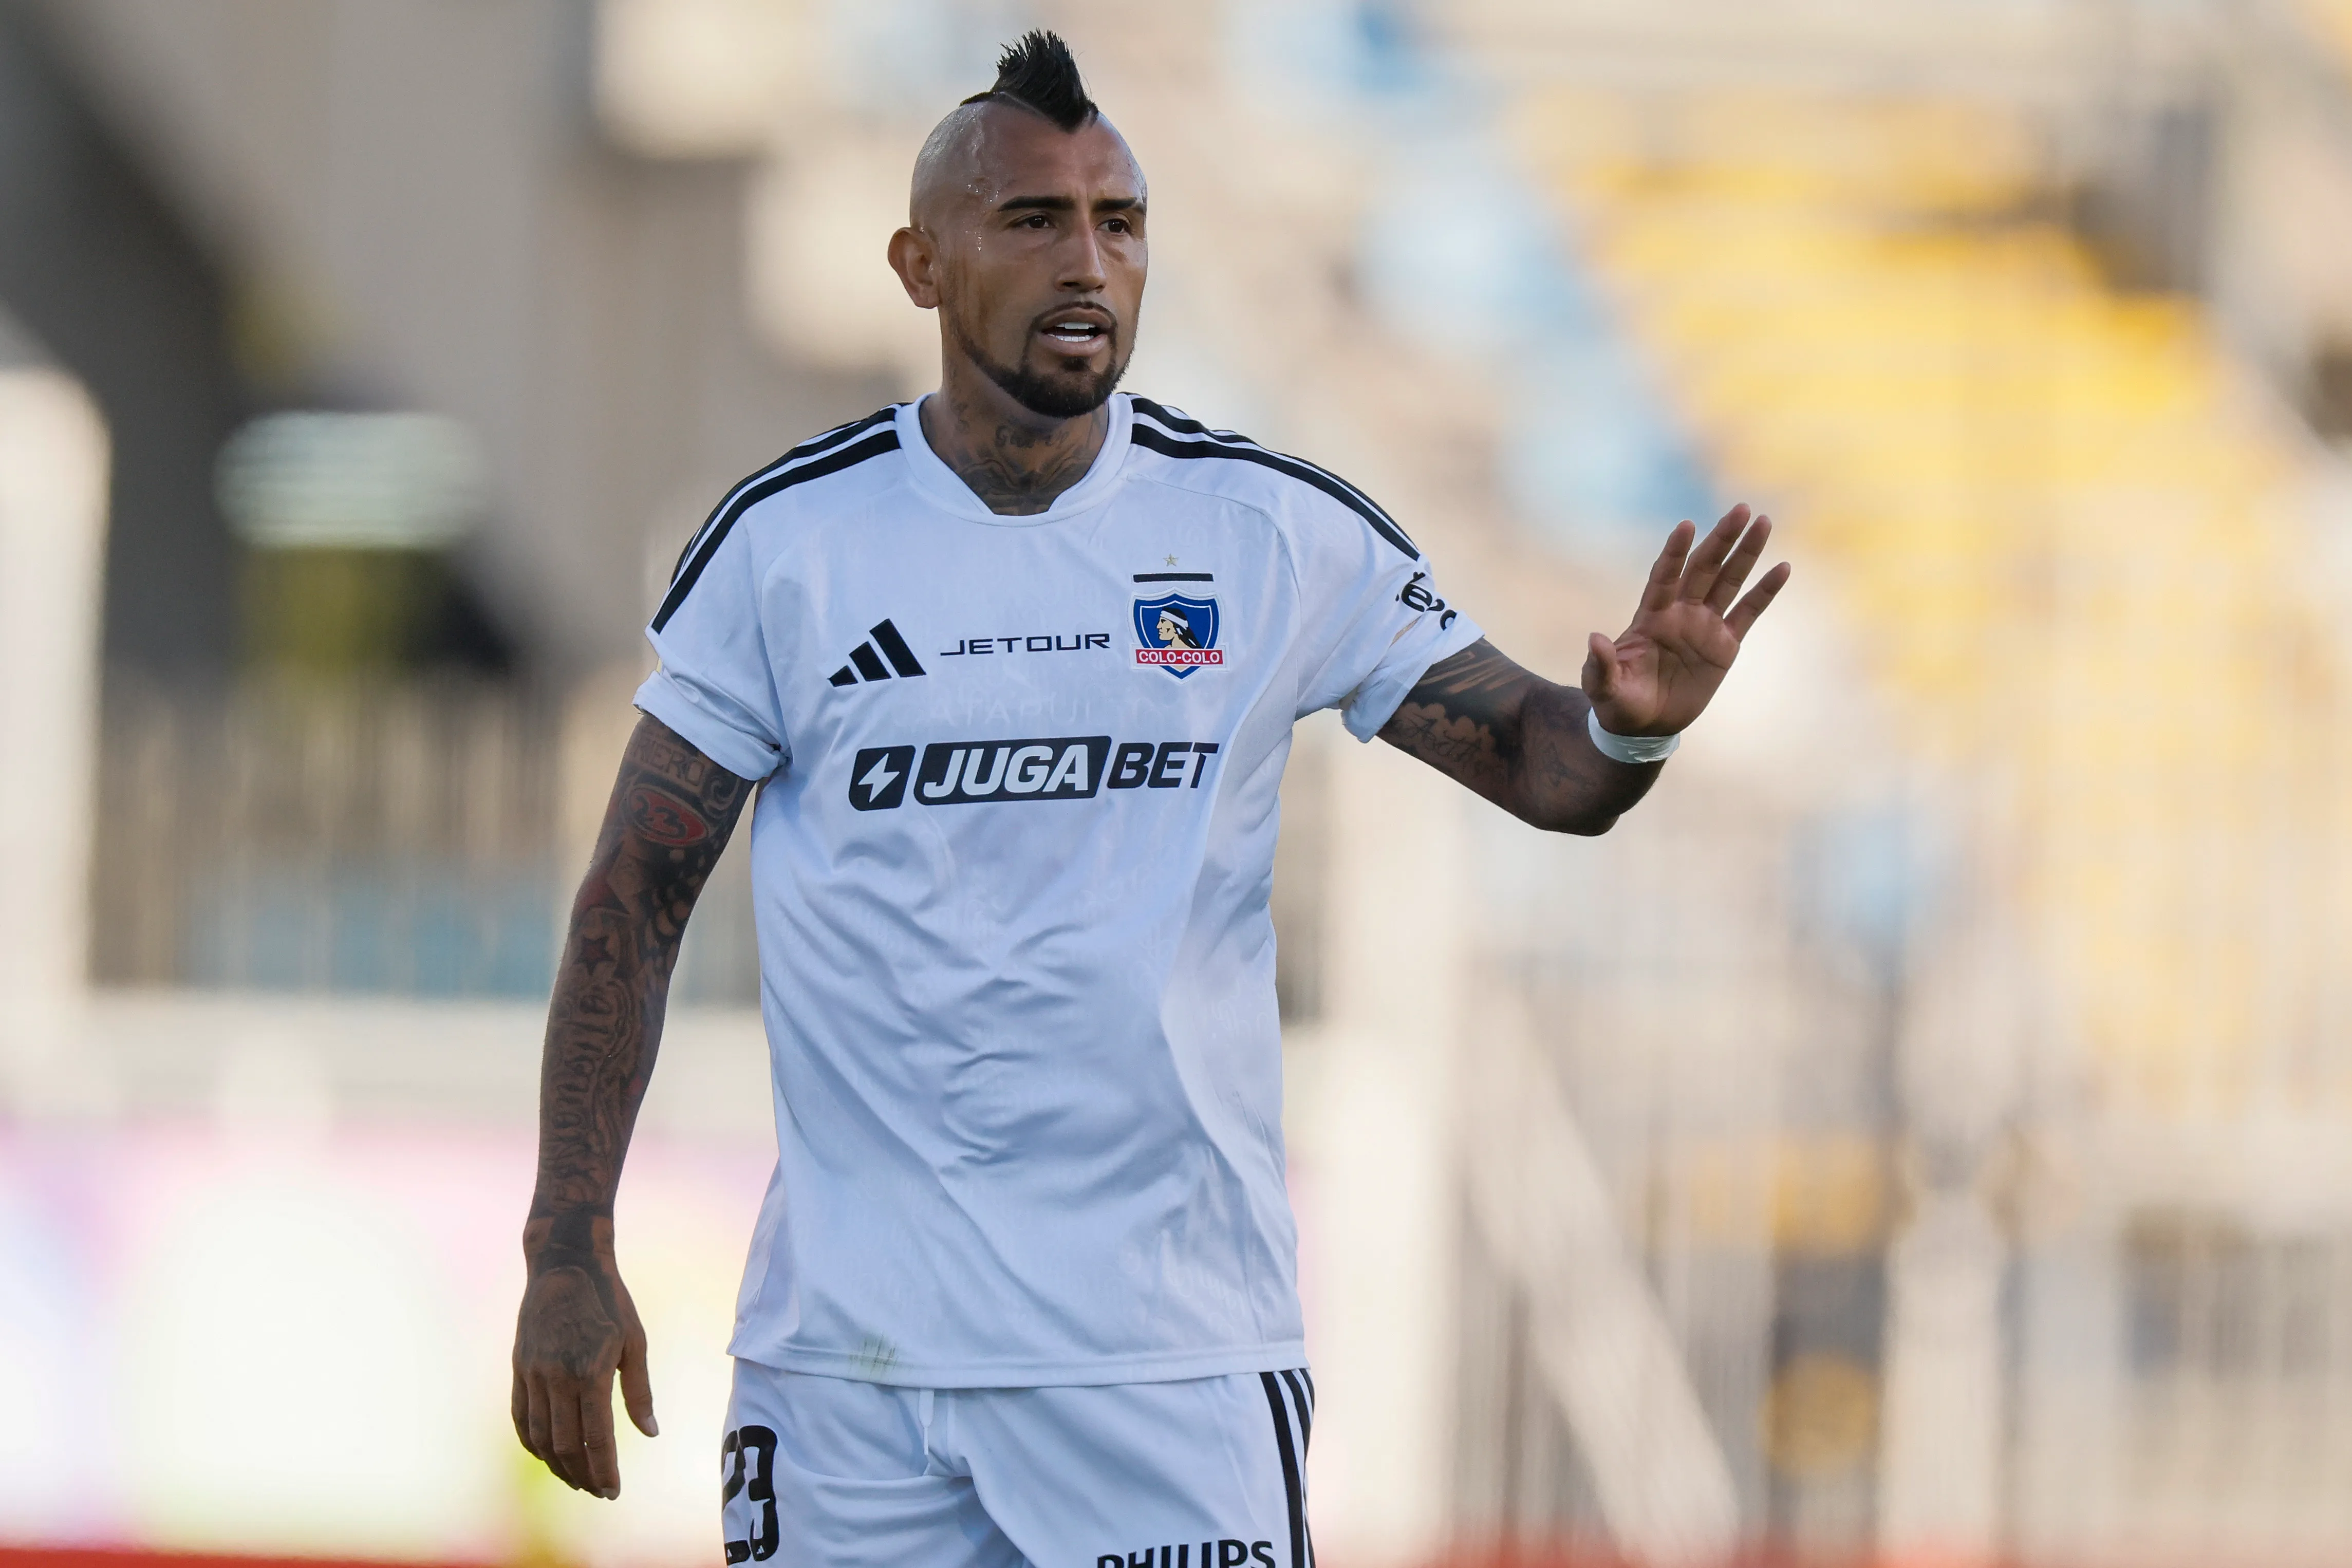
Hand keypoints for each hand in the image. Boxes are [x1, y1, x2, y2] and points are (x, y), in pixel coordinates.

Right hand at [511, 1220, 656, 1498]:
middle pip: (565, 1445)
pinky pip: (520, 1417)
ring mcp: (533, 1374)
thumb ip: (639, 1391)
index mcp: (590, 1372)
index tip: (613, 1492)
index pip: (596, 1438)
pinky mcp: (518, 1368)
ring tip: (577, 1480)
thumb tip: (651, 1433)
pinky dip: (532, 1443)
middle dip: (583, 1476)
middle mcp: (557, 1378)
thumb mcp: (634, 1341)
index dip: (605, 1471)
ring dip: (557, 1465)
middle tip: (599, 1491)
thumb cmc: (609, 1301)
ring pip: (539, 1437)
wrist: (565, 1264)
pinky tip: (547, 1454)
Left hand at [1584, 504, 1788, 737]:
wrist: (1644, 726)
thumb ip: (1601, 665)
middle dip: (1721, 539)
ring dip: (1746, 553)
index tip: (1686, 526)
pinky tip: (1783, 568)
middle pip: (1703, 568)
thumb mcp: (1603, 687)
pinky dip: (1765, 591)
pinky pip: (1749, 612)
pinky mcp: (1725, 645)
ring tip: (1763, 521)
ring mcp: (1704, 626)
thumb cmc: (1617, 701)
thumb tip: (1594, 639)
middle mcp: (1680, 613)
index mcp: (1650, 616)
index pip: (1664, 576)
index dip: (1675, 553)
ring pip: (1729, 581)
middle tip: (1740, 509)